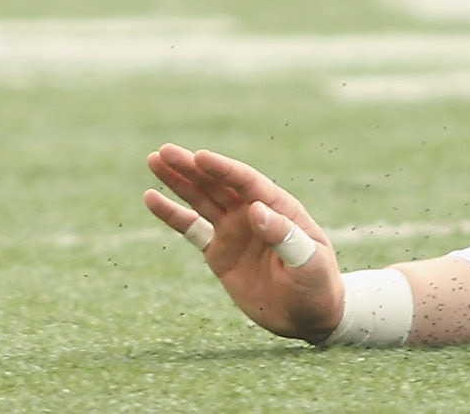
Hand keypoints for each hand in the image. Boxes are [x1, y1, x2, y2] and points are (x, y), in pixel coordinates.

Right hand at [144, 144, 342, 342]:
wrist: (309, 316)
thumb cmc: (317, 285)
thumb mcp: (309, 261)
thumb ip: (284, 236)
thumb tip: (256, 210)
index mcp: (277, 207)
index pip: (245, 181)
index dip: (222, 169)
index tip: (199, 157)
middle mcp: (252, 212)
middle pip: (217, 184)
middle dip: (191, 168)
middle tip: (164, 151)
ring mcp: (234, 231)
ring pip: (201, 199)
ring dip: (178, 181)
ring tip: (154, 161)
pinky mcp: (219, 252)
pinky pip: (192, 228)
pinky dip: (172, 214)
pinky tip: (152, 198)